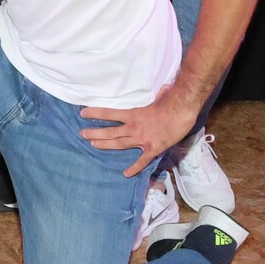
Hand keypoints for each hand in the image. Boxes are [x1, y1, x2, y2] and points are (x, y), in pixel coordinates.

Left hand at [80, 87, 199, 176]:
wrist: (182, 113)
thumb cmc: (172, 103)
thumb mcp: (160, 98)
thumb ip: (158, 96)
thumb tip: (164, 89)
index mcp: (133, 115)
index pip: (109, 114)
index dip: (95, 114)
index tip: (83, 113)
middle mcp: (134, 128)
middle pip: (110, 132)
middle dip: (95, 133)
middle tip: (82, 134)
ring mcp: (142, 139)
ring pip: (119, 144)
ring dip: (105, 145)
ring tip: (92, 145)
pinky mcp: (153, 149)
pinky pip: (141, 161)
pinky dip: (134, 168)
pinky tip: (125, 174)